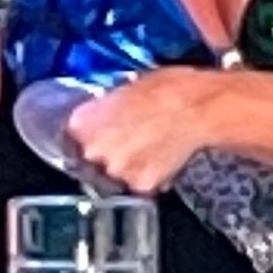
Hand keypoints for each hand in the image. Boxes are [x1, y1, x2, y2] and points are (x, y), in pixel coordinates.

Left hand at [65, 68, 217, 194]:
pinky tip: (162, 156)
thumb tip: (106, 110)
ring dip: (128, 163)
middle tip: (130, 135)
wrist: (199, 108)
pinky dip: (148, 173)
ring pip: (115, 172)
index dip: (90, 130)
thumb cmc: (169, 89)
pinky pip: (139, 182)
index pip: (73, 134)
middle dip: (108, 148)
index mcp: (83, 123)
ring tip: (150, 145)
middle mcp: (94, 151)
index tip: (100, 128)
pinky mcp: (140, 186)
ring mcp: (117, 171)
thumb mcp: (128, 86)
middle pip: (92, 156)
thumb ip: (107, 105)